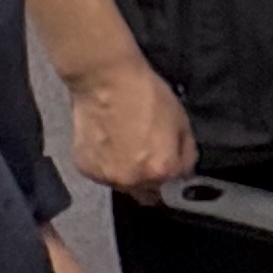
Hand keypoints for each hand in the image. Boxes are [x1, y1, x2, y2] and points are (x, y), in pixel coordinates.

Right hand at [67, 53, 198, 192]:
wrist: (105, 80)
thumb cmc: (147, 95)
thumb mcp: (181, 121)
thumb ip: (186, 152)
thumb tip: (184, 169)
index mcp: (160, 171)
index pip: (175, 184)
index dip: (174, 170)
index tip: (170, 159)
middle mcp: (133, 181)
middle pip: (148, 192)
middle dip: (151, 178)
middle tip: (147, 154)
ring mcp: (106, 178)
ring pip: (124, 185)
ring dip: (128, 173)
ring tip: (125, 147)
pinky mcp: (85, 169)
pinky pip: (102, 174)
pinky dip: (106, 164)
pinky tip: (107, 143)